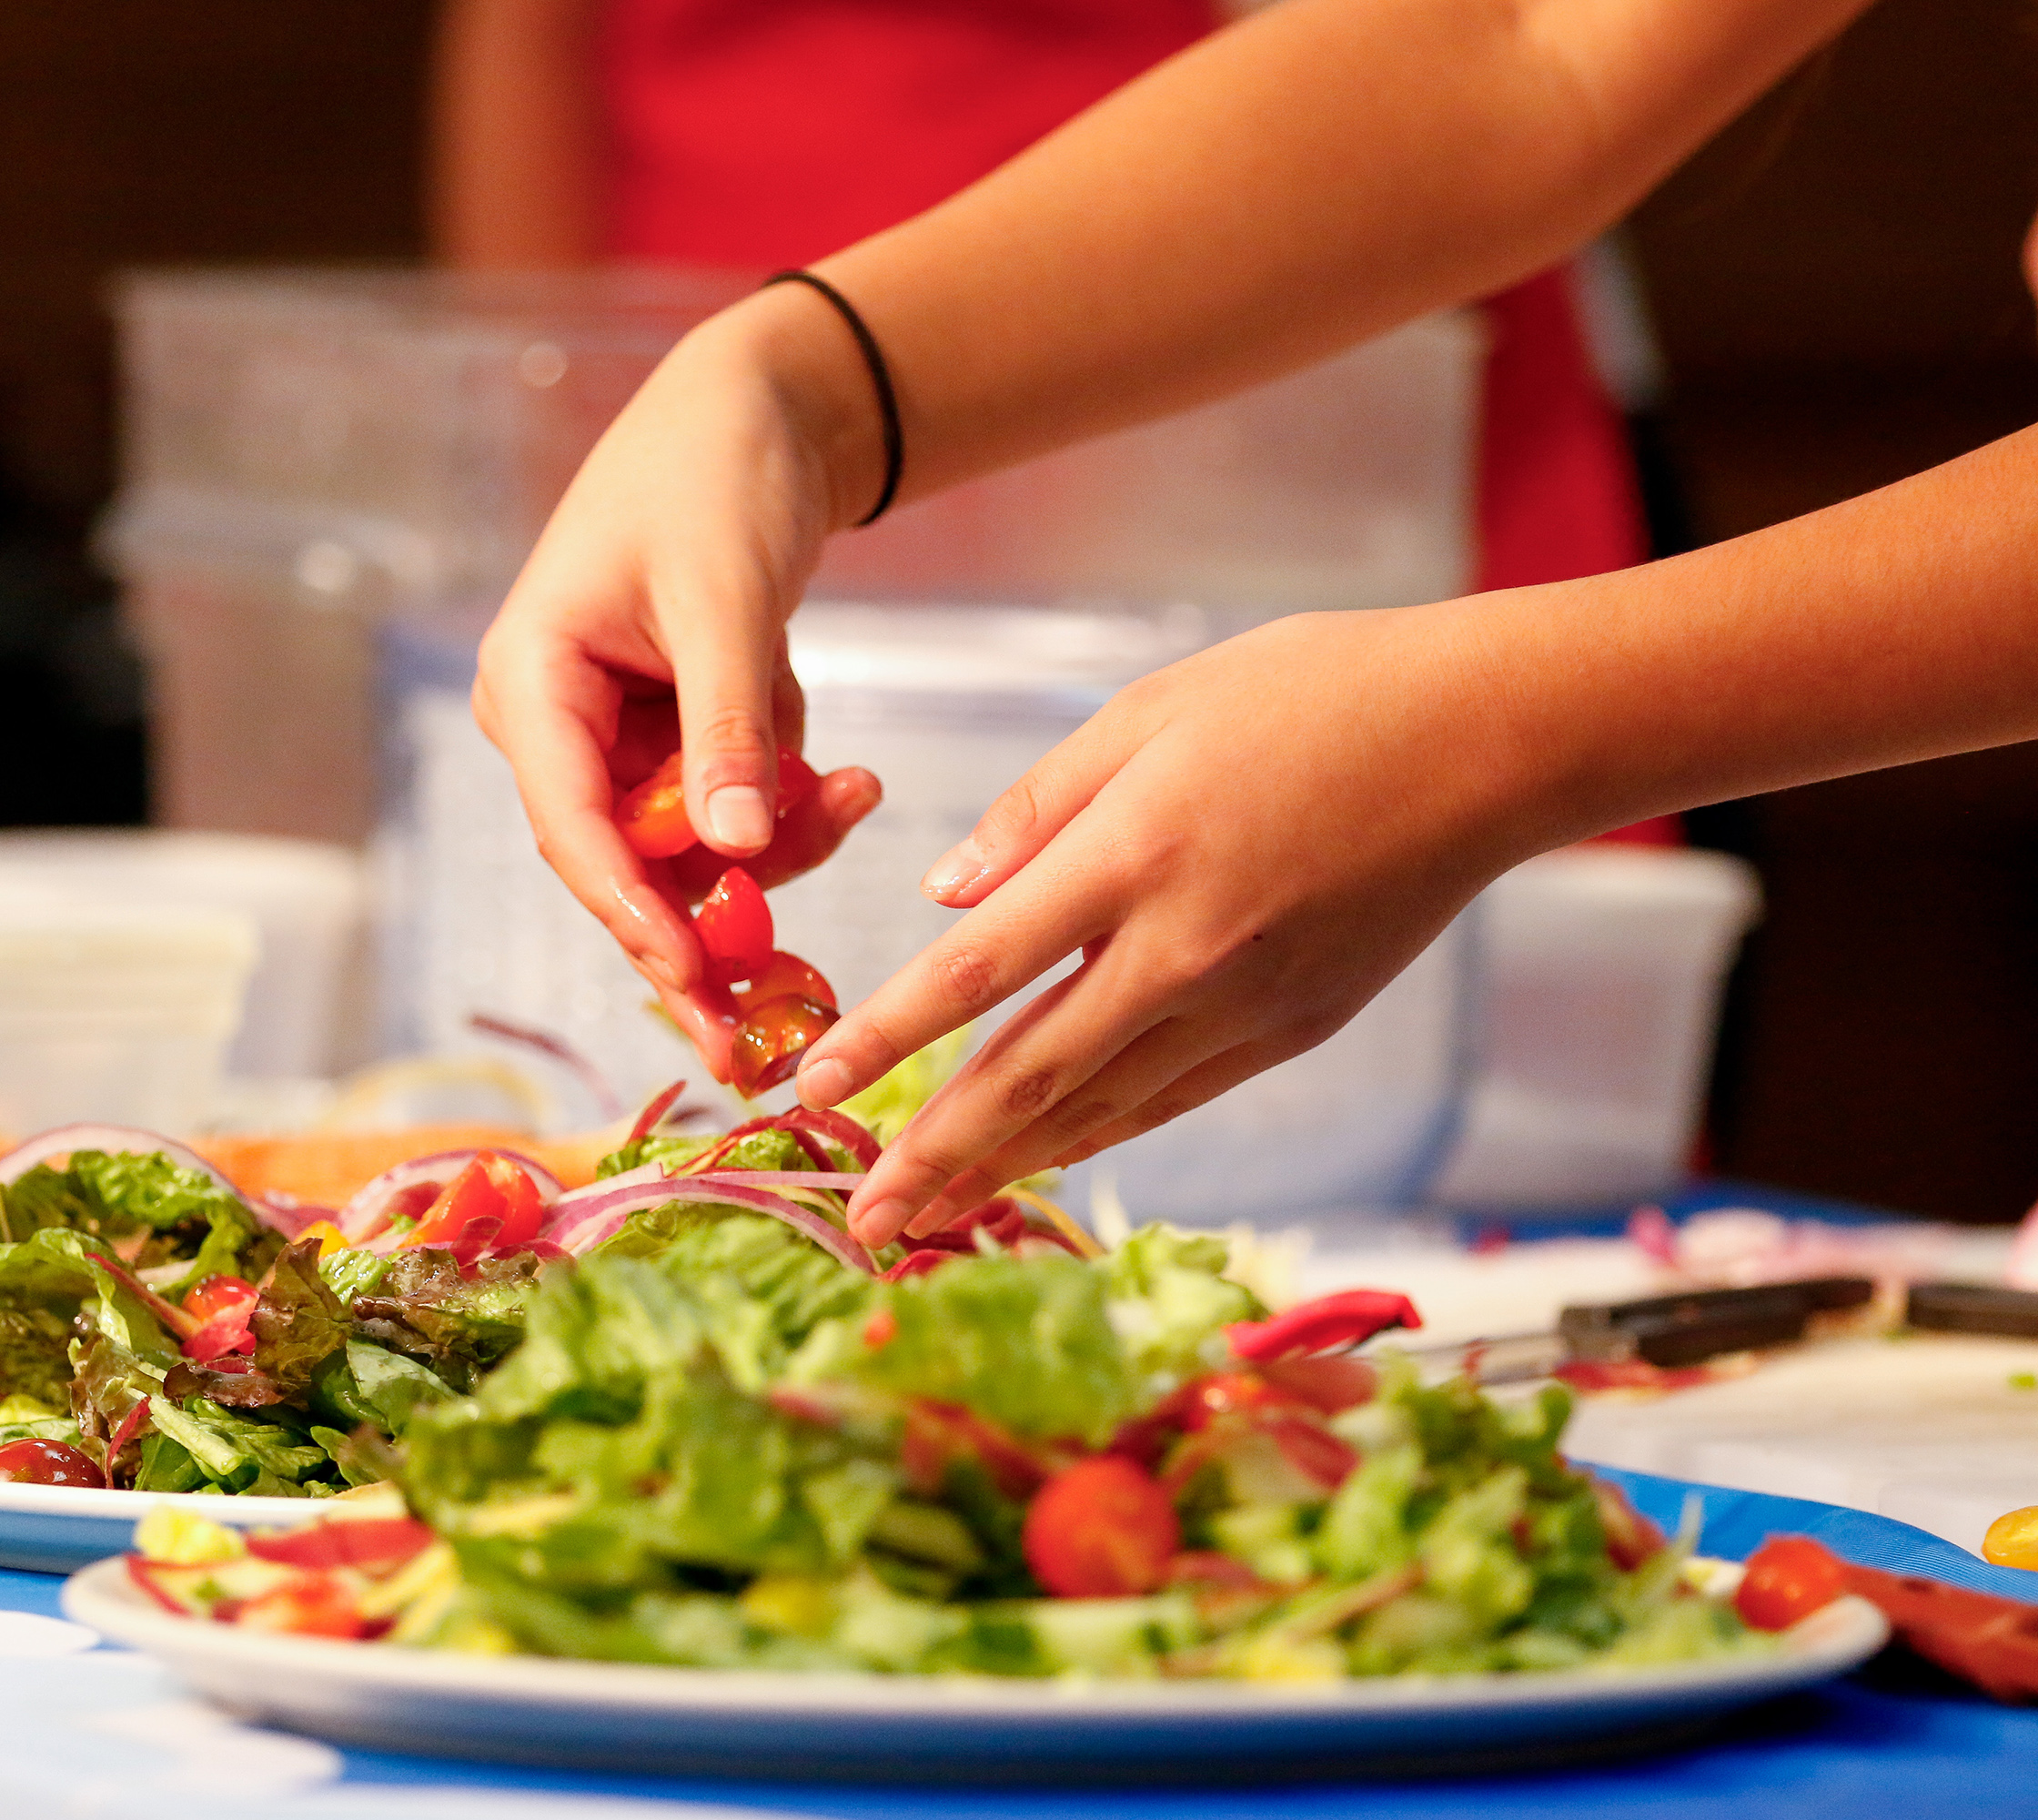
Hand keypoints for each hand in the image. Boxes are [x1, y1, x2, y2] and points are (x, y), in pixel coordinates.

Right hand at [472, 287, 887, 1078]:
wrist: (760, 410)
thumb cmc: (716, 477)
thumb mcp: (725, 598)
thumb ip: (727, 729)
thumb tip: (734, 854)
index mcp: (531, 684)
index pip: (569, 824)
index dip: (628, 911)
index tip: (691, 976)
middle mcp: (559, 727)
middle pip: (622, 870)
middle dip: (702, 933)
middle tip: (761, 1037)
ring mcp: (617, 742)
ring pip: (688, 856)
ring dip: (776, 852)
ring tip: (858, 793)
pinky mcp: (675, 745)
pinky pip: (731, 817)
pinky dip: (790, 809)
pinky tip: (848, 774)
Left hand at [797, 604, 1573, 1245]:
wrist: (1489, 738)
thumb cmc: (1315, 693)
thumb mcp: (1153, 708)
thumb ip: (1038, 808)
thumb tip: (943, 897)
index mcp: (1139, 852)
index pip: (982, 968)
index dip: (890, 1036)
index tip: (812, 1087)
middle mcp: (1189, 949)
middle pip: (1034, 1076)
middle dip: (935, 1155)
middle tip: (859, 1219)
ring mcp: (1249, 1002)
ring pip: (1102, 1108)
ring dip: (1006, 1170)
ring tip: (927, 1217)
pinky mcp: (1295, 1029)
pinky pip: (1172, 1098)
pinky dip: (1096, 1137)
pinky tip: (1040, 1163)